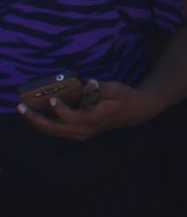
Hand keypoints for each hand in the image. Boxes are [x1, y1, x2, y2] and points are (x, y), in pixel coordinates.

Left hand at [22, 78, 159, 139]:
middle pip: (55, 128)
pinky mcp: (78, 132)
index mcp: (94, 119)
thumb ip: (100, 87)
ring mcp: (81, 133)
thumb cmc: (125, 98)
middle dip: (36, 119)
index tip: (52, 99)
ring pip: (53, 131)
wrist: (135, 111)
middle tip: (22, 108)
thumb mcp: (116, 89)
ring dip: (37, 122)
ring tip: (24, 110)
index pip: (72, 117)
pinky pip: (57, 130)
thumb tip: (87, 83)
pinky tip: (36, 114)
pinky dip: (45, 123)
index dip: (61, 109)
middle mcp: (85, 130)